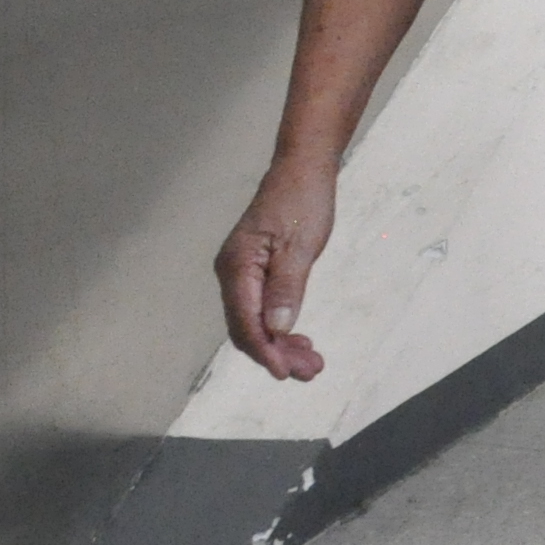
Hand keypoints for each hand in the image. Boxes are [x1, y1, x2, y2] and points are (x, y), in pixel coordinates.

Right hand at [217, 156, 336, 380]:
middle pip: (247, 328)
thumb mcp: (301, 245)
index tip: (287, 373)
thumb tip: (277, 329)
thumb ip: (287, 288)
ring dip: (280, 345)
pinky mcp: (253, 271)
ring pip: (254, 322)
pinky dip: (279, 327)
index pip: (246, 323)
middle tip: (312, 371)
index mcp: (237, 267)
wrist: (302, 170)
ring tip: (312, 363)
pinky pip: (260, 308)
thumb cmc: (302, 202)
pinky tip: (298, 340)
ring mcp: (240, 273)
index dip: (266, 352)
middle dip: (277, 354)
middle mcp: (232, 273)